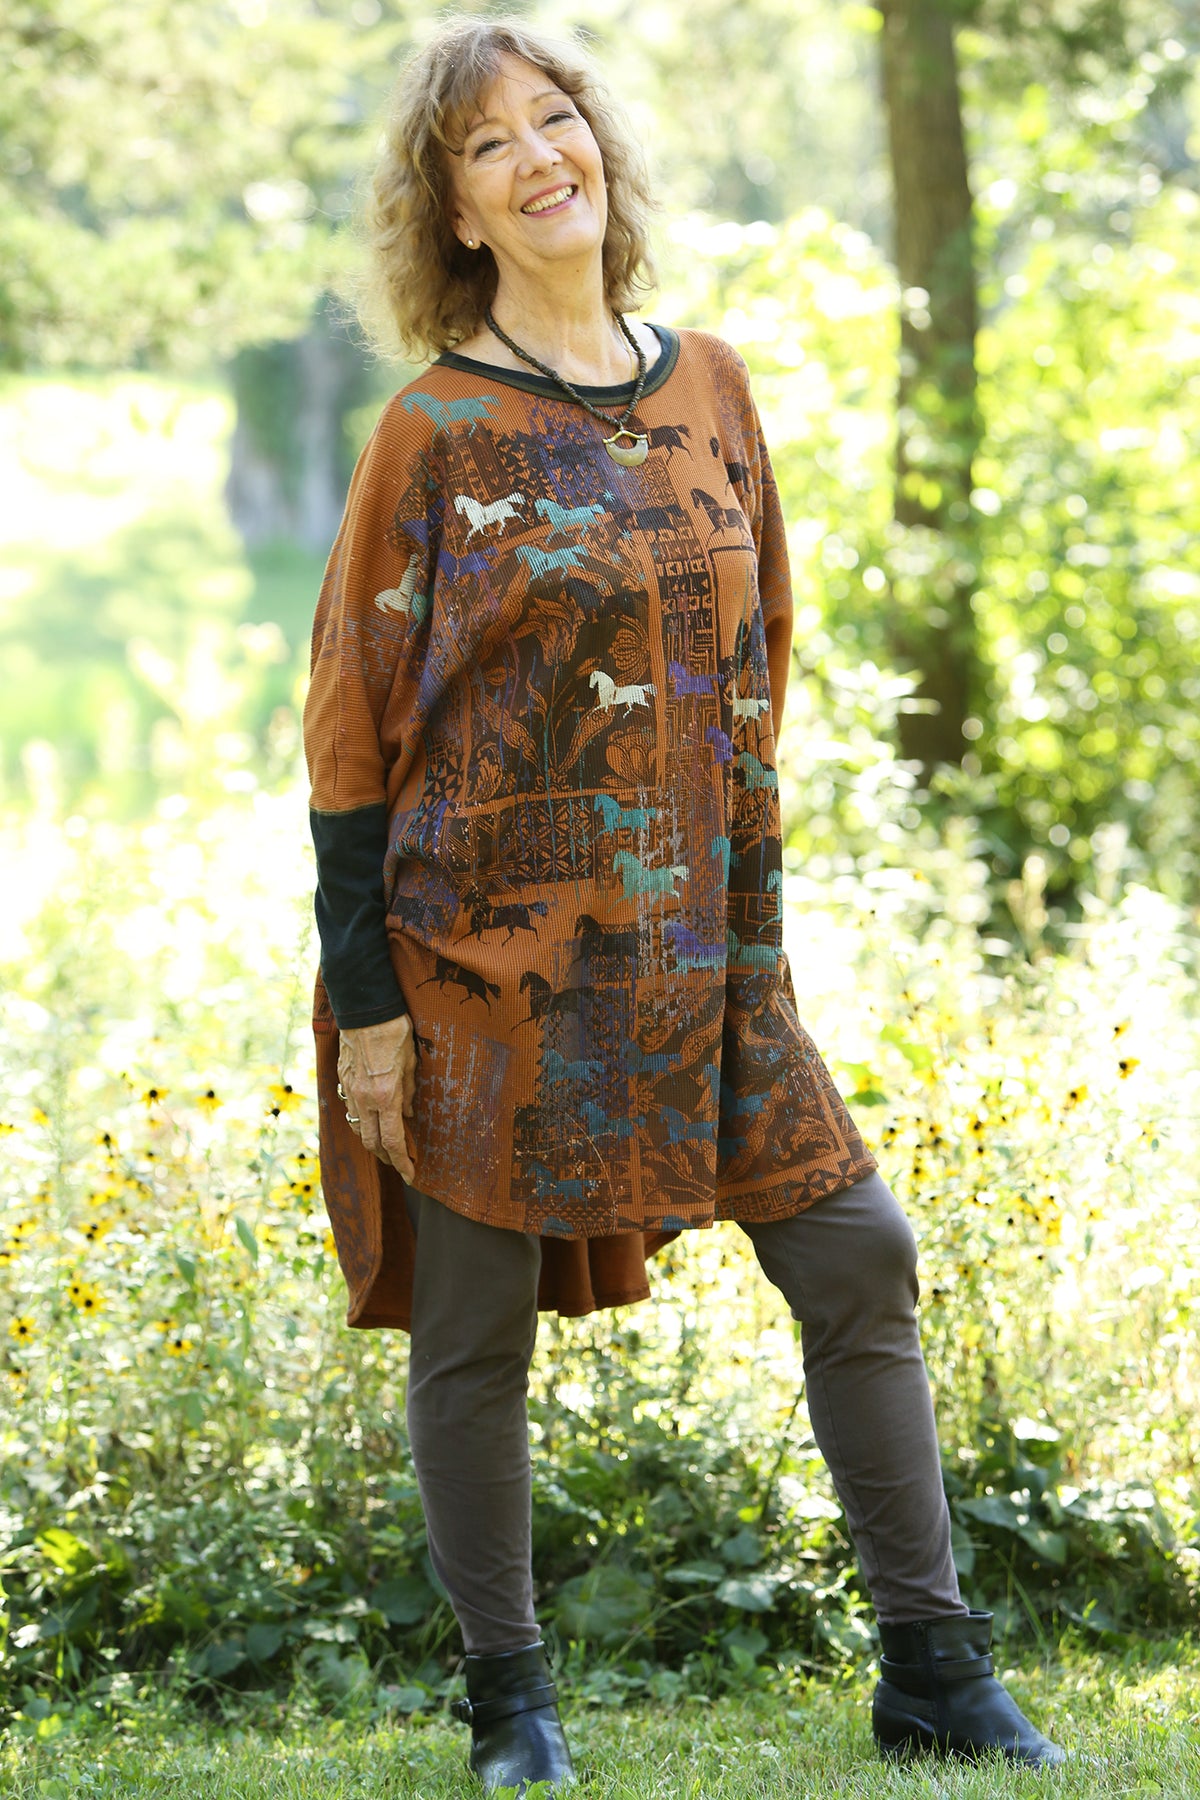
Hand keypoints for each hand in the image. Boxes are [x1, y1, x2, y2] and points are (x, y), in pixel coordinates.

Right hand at [337, 1015, 417, 1179]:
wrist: (365, 1008)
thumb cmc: (394, 1031)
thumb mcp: (411, 1062)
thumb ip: (409, 1092)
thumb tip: (408, 1115)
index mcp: (385, 1096)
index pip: (393, 1141)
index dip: (402, 1162)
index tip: (411, 1175)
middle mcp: (364, 1098)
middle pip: (371, 1142)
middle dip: (386, 1157)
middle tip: (399, 1163)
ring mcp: (350, 1090)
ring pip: (358, 1128)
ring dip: (372, 1141)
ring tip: (385, 1145)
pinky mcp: (342, 1079)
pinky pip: (351, 1109)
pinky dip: (362, 1121)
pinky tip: (371, 1118)